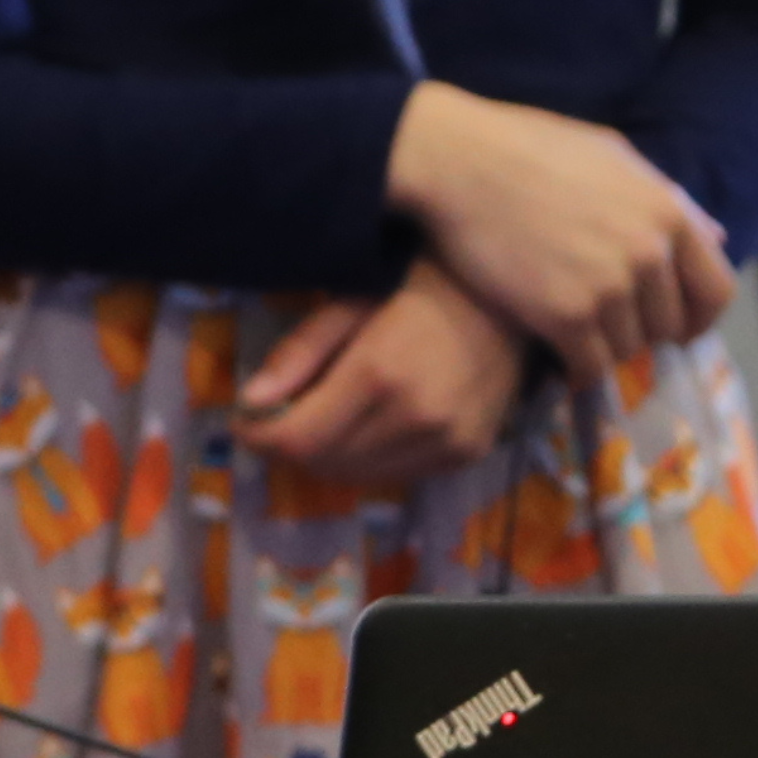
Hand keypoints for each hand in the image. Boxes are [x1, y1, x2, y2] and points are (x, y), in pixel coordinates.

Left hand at [229, 265, 530, 493]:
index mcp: (380, 375)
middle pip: (325, 463)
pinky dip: (368, 461)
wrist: (513, 294)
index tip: (243, 422)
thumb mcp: (353, 299)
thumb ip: (301, 352)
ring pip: (360, 477)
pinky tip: (364, 427)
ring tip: (318, 421)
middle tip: (277, 418)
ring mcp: (448, 443)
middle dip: (289, 446)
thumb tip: (252, 400)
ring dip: (327, 457)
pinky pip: (398, 475)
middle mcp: (416, 419)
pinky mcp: (469, 453)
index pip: (300, 439)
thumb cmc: (424, 281)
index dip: (259, 437)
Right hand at [386, 85, 734, 384]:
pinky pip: (589, 366)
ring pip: (627, 349)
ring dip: (602, 347)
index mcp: (668, 213)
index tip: (673, 328)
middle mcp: (650, 254)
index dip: (697, 318)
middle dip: (639, 329)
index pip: (716, 291)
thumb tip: (717, 237)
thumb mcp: (612, 156)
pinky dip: (575, 369)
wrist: (455, 160)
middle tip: (602, 323)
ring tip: (571, 332)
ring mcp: (610, 288)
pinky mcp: (565, 317)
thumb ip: (666, 199)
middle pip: (667, 326)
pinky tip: (555, 357)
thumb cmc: (527, 146)